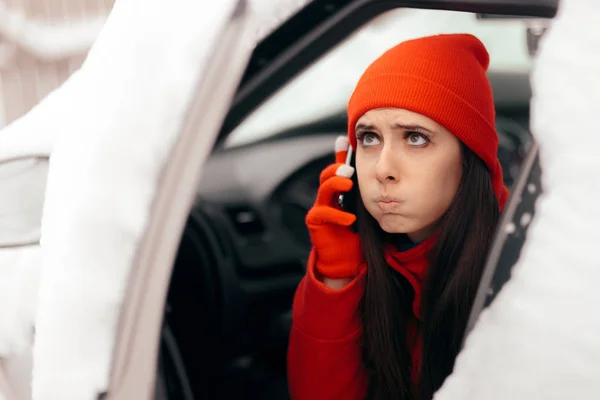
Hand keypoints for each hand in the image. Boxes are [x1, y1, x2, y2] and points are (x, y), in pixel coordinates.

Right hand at [305, 136, 362, 278]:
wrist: (347, 260)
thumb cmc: (359, 234)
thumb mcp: (368, 210)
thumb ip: (374, 193)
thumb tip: (390, 175)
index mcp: (338, 191)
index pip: (338, 167)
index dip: (340, 154)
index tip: (345, 140)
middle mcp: (326, 197)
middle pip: (326, 175)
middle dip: (337, 168)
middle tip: (350, 167)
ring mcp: (319, 208)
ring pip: (323, 189)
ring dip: (335, 184)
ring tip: (349, 183)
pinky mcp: (315, 223)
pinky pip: (322, 213)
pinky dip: (337, 215)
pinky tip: (351, 218)